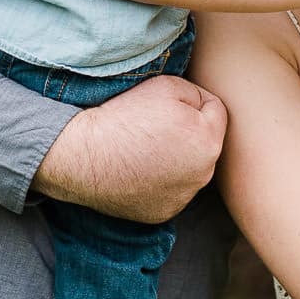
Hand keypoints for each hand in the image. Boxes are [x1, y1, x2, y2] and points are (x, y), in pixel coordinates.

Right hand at [34, 74, 228, 222]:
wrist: (84, 154)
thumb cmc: (125, 116)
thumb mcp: (167, 85)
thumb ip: (196, 93)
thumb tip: (203, 106)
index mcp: (209, 141)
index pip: (215, 109)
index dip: (192, 100)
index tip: (166, 103)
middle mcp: (203, 175)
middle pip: (204, 142)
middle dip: (188, 130)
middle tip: (154, 124)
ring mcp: (183, 198)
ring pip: (189, 168)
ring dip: (177, 157)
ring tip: (145, 147)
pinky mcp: (163, 213)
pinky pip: (171, 190)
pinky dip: (160, 180)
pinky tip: (139, 169)